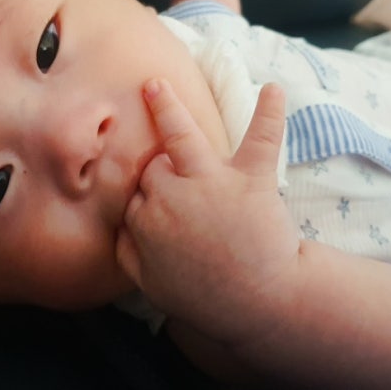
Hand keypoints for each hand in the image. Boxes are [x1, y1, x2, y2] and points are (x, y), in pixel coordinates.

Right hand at [116, 79, 298, 345]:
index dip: (146, 194)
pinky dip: (269, 113)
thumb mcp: (150, 283)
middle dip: (158, 168)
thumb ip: (126, 252)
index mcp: (147, 220)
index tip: (155, 201)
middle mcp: (173, 195)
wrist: (259, 305)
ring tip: (155, 85)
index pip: (136, 190)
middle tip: (175, 183)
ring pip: (181, 136)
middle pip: (153, 165)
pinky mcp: (252, 180)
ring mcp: (212, 183)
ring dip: (167, 107)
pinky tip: (273, 88)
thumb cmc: (204, 297)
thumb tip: (118, 226)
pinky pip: (260, 139)